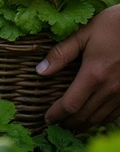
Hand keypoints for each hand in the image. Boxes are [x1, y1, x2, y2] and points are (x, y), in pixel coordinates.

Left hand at [37, 4, 119, 129]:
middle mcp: (110, 88)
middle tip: (55, 126)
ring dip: (84, 124)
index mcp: (94, 74)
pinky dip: (101, 119)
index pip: (71, 104)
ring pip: (100, 118)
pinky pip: (115, 113)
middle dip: (67, 123)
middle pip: (84, 115)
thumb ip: (61, 53)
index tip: (46, 119)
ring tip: (70, 126)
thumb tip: (40, 71)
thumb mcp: (83, 34)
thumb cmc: (112, 25)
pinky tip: (93, 118)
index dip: (57, 114)